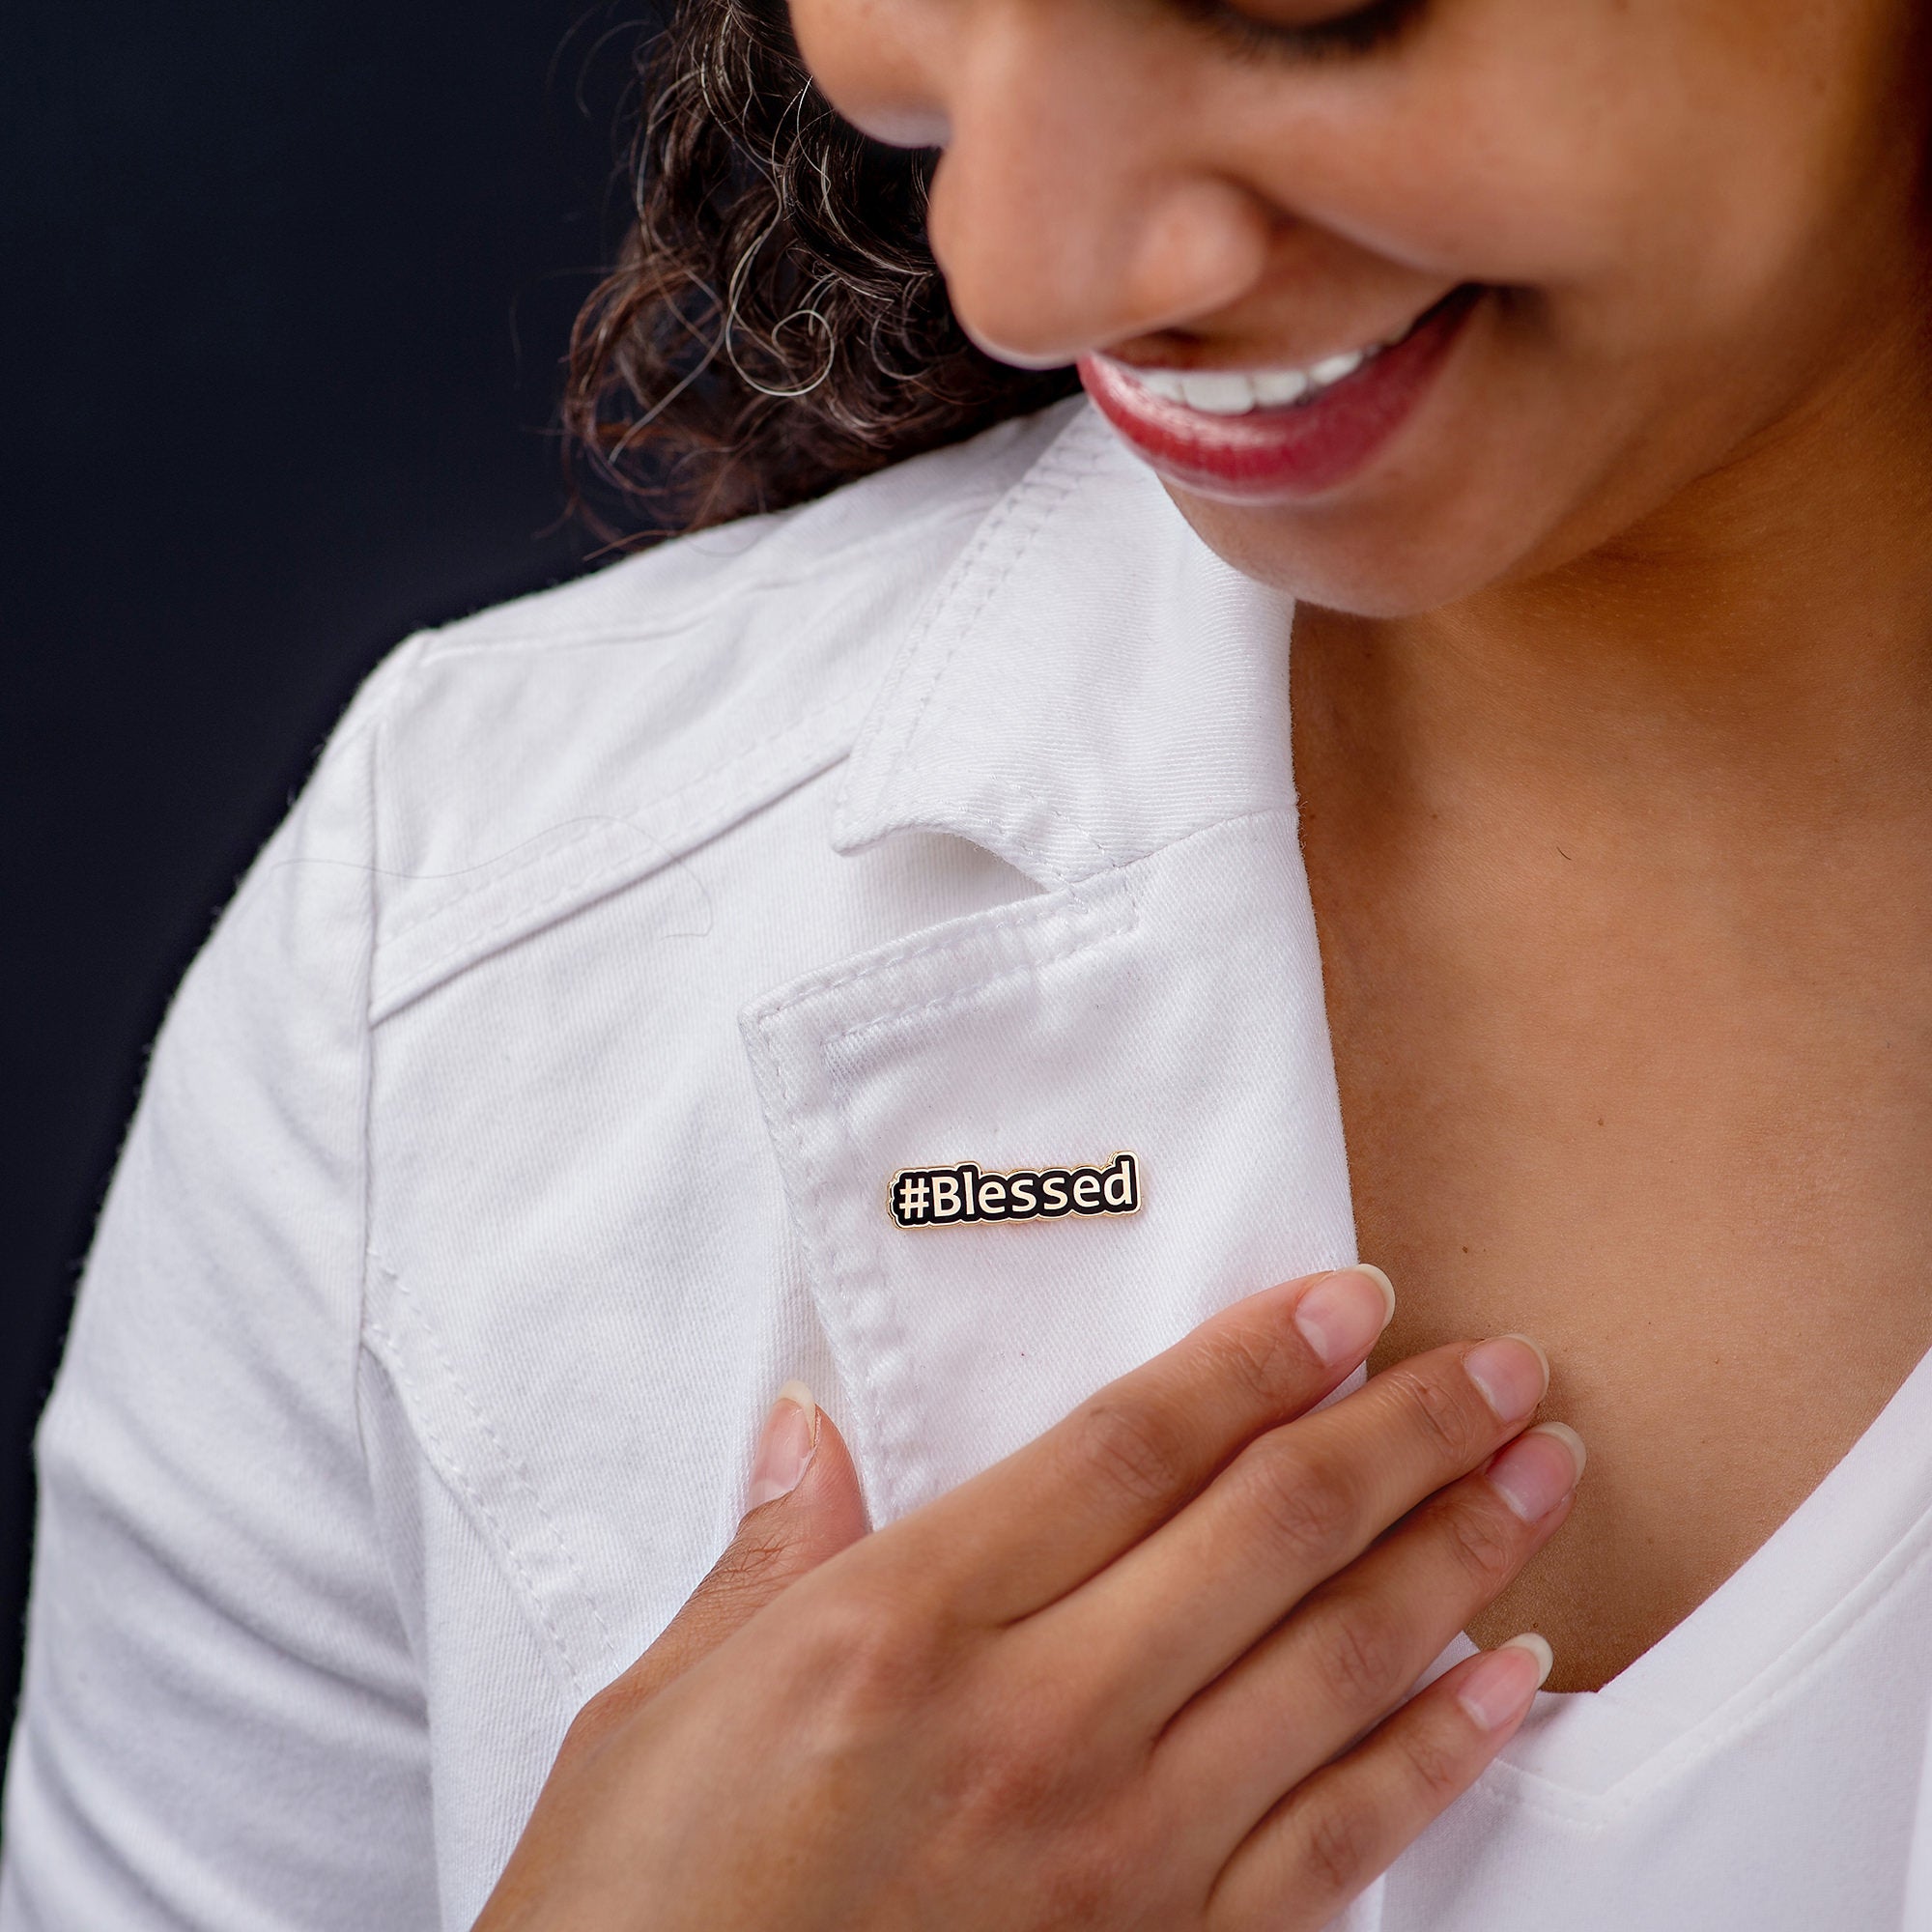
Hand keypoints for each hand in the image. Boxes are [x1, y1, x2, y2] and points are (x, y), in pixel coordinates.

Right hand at [475, 1268, 1581, 1930]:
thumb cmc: (639, 1922)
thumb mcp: (657, 1715)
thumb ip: (765, 1560)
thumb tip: (806, 1435)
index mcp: (901, 1629)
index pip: (1129, 1448)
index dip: (1254, 1359)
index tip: (1348, 1301)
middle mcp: (1033, 1724)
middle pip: (1265, 1533)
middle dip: (1403, 1434)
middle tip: (1503, 1368)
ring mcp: (1116, 1856)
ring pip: (1332, 1667)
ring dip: (1455, 1557)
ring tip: (1541, 1474)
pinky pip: (1340, 1844)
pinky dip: (1439, 1751)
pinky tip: (1510, 1680)